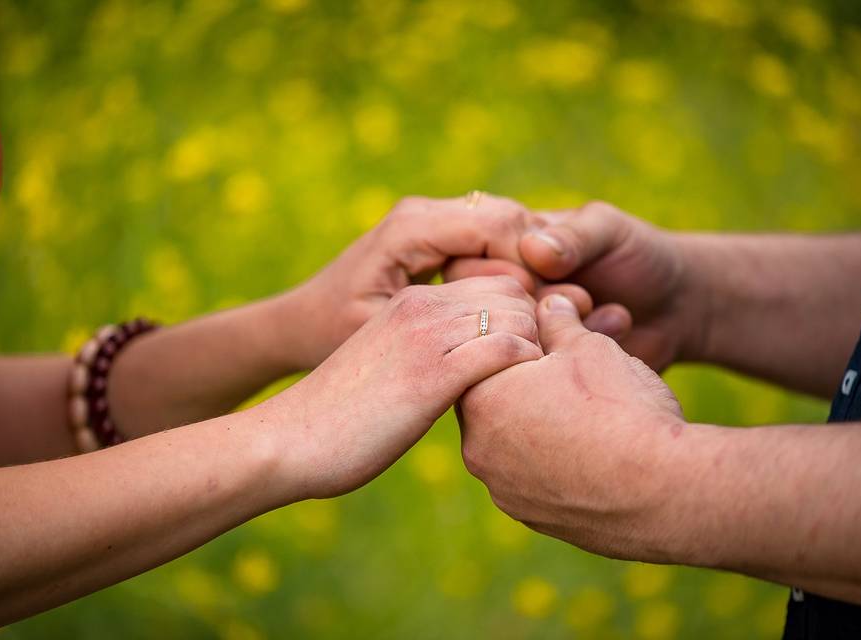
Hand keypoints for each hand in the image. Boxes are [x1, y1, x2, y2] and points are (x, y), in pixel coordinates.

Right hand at [269, 276, 542, 498]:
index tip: (532, 351)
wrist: (289, 439)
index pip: (494, 280)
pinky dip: (529, 368)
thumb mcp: (386, 368)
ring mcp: (428, 336)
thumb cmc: (338, 416)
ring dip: (540, 347)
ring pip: (519, 314)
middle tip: (548, 368)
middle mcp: (422, 306)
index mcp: (410, 299)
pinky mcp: (434, 375)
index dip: (523, 310)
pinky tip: (524, 401)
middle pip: (515, 289)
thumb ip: (426, 356)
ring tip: (540, 387)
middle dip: (540, 322)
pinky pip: (508, 349)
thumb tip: (468, 374)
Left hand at [286, 195, 539, 369]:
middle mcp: (423, 213)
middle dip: (542, 263)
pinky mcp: (436, 237)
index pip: (501, 225)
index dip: (537, 265)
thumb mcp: (393, 334)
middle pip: (512, 219)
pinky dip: (513, 269)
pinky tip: (524, 308)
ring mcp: (430, 220)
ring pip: (509, 226)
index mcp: (412, 228)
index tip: (556, 311)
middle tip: (563, 312)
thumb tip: (524, 316)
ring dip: (532, 266)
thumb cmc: (333, 338)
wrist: (297, 326)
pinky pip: (492, 240)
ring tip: (549, 312)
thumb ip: (459, 321)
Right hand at [448, 200, 704, 370]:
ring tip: (600, 308)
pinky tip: (616, 326)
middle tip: (582, 294)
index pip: (467, 268)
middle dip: (535, 303)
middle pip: (483, 312)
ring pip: (509, 346)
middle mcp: (504, 302)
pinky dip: (580, 349)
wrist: (681, 307)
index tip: (552, 268)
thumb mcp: (608, 231)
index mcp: (503, 257)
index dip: (507, 271)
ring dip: (559, 328)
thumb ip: (572, 236)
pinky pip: (540, 376)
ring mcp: (524, 340)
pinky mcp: (546, 377)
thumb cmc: (640, 255)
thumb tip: (532, 250)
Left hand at [458, 293, 691, 562]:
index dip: (518, 346)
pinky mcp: (534, 519)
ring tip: (586, 417)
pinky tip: (592, 454)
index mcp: (481, 398)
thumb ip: (559, 323)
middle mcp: (479, 449)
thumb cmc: (621, 407)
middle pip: (493, 404)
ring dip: (538, 429)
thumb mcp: (590, 347)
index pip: (482, 360)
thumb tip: (549, 302)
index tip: (552, 343)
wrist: (665, 490)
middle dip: (523, 387)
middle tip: (567, 378)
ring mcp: (504, 491)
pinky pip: (534, 481)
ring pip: (512, 446)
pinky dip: (554, 466)